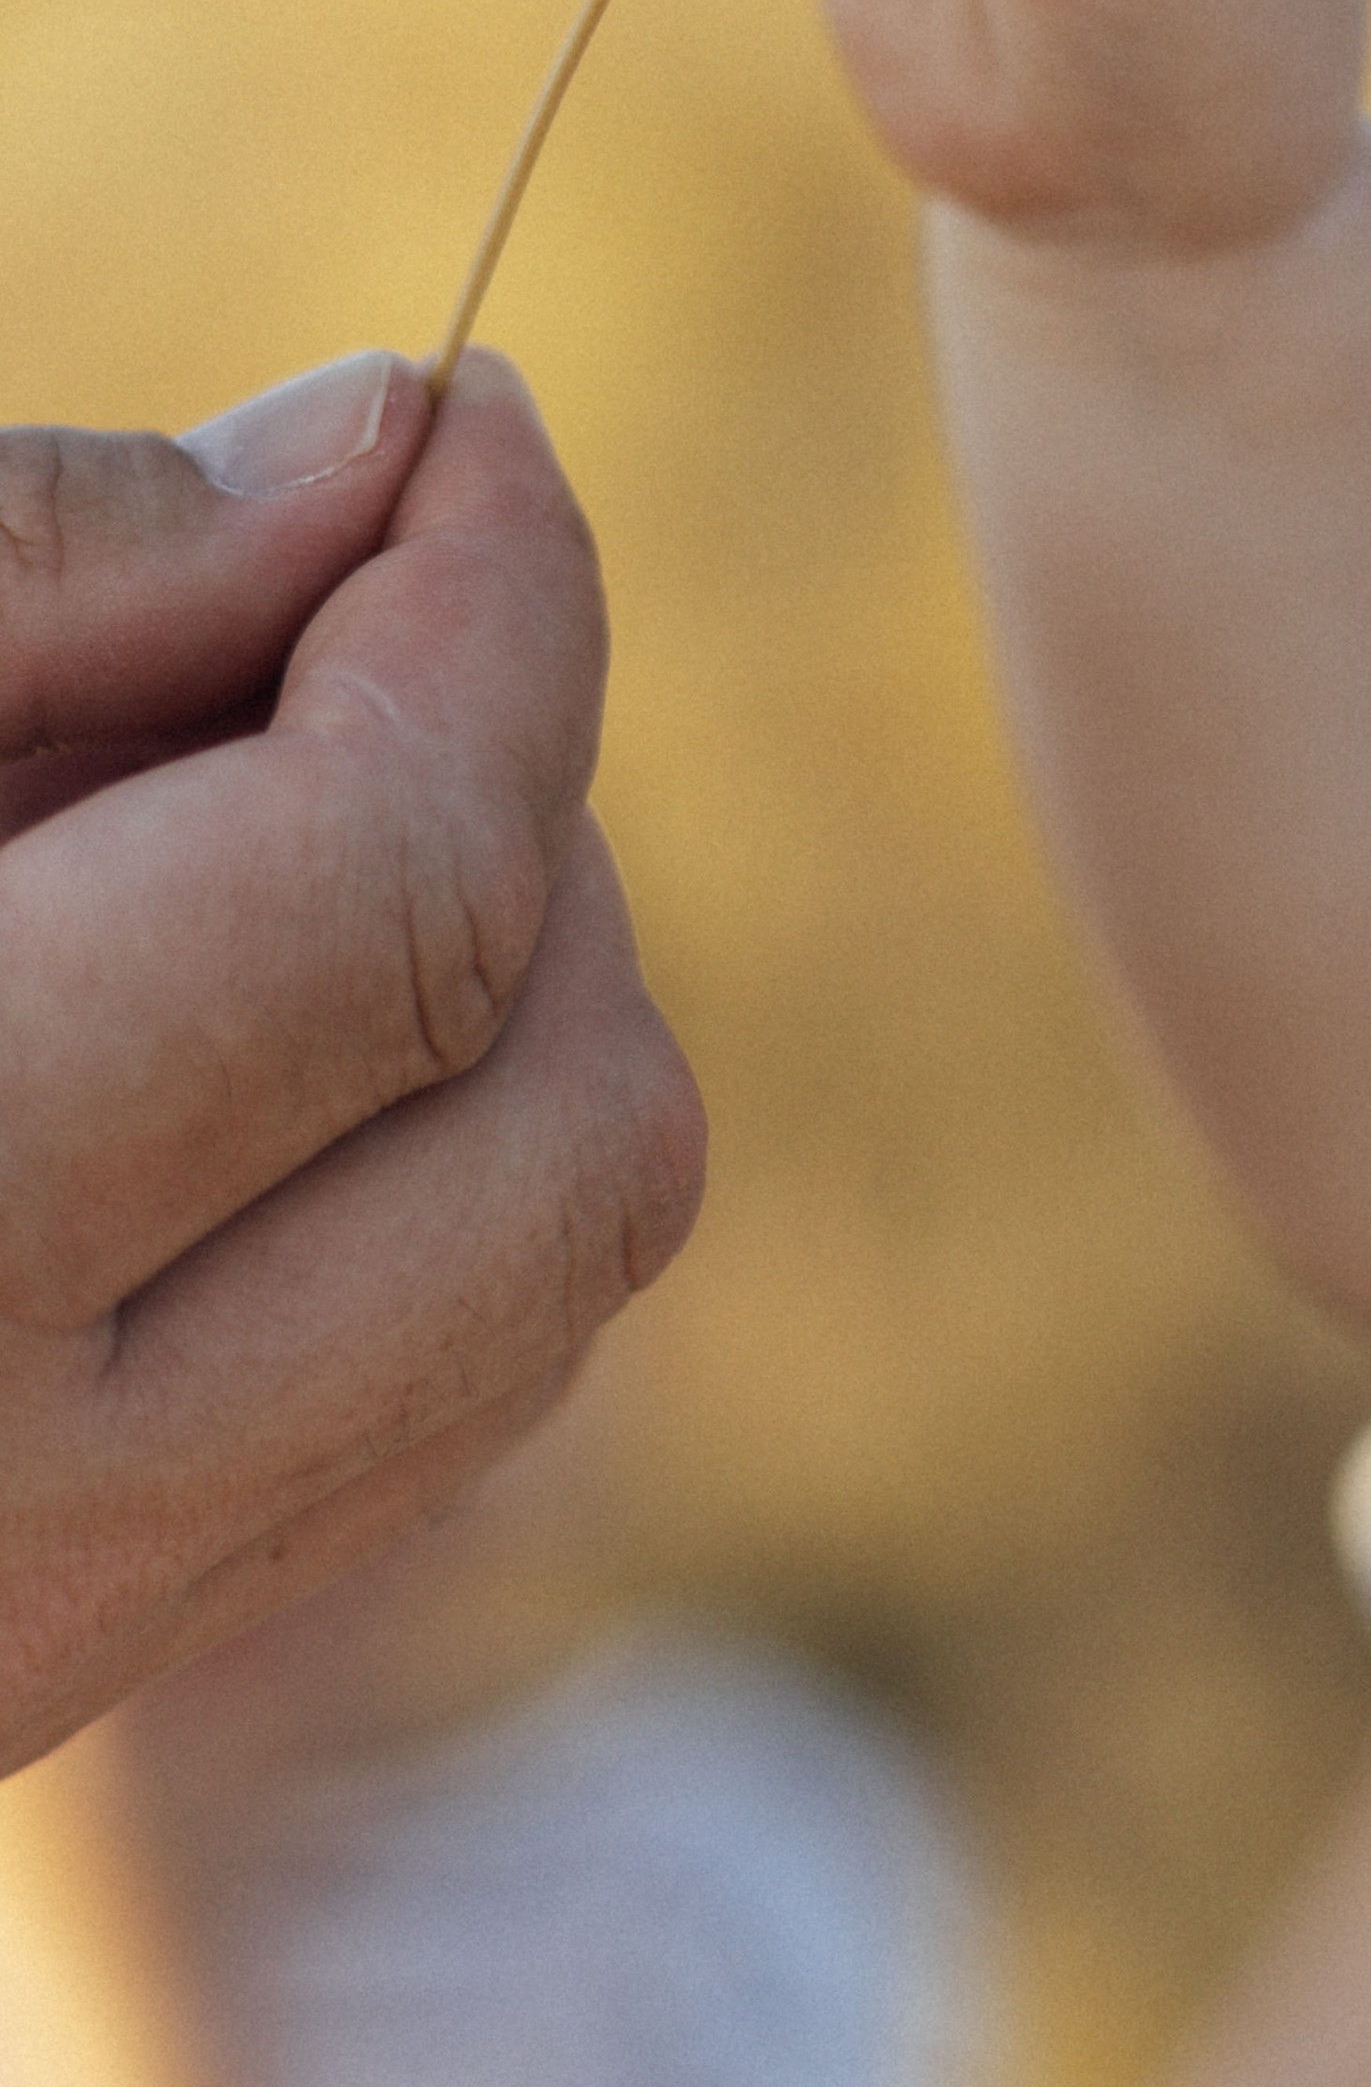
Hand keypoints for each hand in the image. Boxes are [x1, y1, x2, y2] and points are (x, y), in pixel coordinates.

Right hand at [0, 349, 703, 1769]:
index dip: (493, 603)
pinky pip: (425, 1398)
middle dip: (515, 819)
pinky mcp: (82, 1691)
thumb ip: (50, 574)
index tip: (469, 421)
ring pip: (548, 1285)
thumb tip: (391, 452)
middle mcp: (18, 1523)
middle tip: (320, 641)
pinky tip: (189, 1021)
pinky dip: (411, 1166)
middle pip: (573, 1126)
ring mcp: (61, 1652)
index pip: (400, 896)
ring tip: (215, 826)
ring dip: (488, 997)